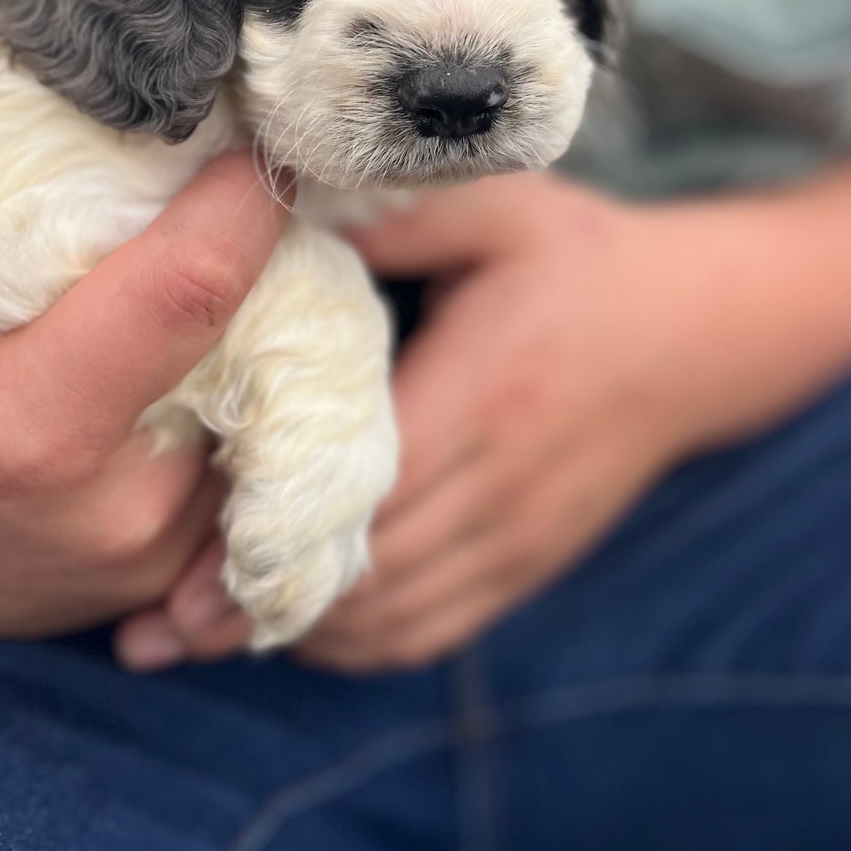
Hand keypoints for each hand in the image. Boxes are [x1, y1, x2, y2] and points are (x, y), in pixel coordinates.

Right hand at [0, 25, 288, 638]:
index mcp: (33, 432)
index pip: (196, 289)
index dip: (240, 197)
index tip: (251, 128)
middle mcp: (116, 508)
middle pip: (246, 343)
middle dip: (249, 253)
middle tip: (219, 180)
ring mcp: (145, 557)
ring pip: (256, 407)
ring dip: (246, 328)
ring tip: (188, 262)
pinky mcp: (153, 578)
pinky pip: (235, 464)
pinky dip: (227, 399)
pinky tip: (180, 351)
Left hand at [121, 171, 708, 671]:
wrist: (701, 330)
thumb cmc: (581, 256)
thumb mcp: (495, 207)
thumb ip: (391, 216)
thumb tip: (273, 212)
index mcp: (485, 390)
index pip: (360, 487)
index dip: (267, 527)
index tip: (175, 550)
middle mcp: (503, 481)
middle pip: (363, 573)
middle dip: (253, 602)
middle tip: (149, 618)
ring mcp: (520, 536)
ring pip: (391, 619)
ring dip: (295, 632)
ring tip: (195, 632)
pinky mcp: (529, 565)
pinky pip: (431, 632)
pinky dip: (356, 643)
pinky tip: (292, 626)